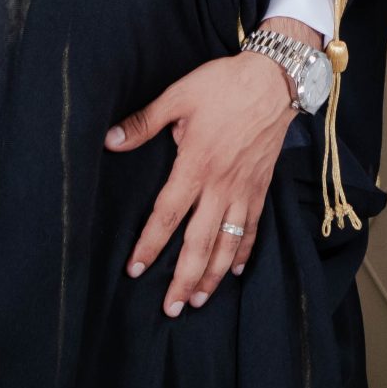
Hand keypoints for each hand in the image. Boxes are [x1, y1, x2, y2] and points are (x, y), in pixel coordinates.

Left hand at [105, 33, 304, 314]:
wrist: (276, 79)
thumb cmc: (225, 84)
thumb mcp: (179, 95)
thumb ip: (145, 122)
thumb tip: (110, 141)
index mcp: (196, 165)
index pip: (168, 215)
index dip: (150, 244)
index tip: (135, 269)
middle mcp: (220, 185)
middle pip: (199, 242)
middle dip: (183, 278)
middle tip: (171, 308)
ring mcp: (244, 189)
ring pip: (227, 242)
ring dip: (212, 274)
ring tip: (199, 299)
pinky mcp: (261, 186)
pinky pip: (253, 226)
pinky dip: (244, 251)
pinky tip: (235, 270)